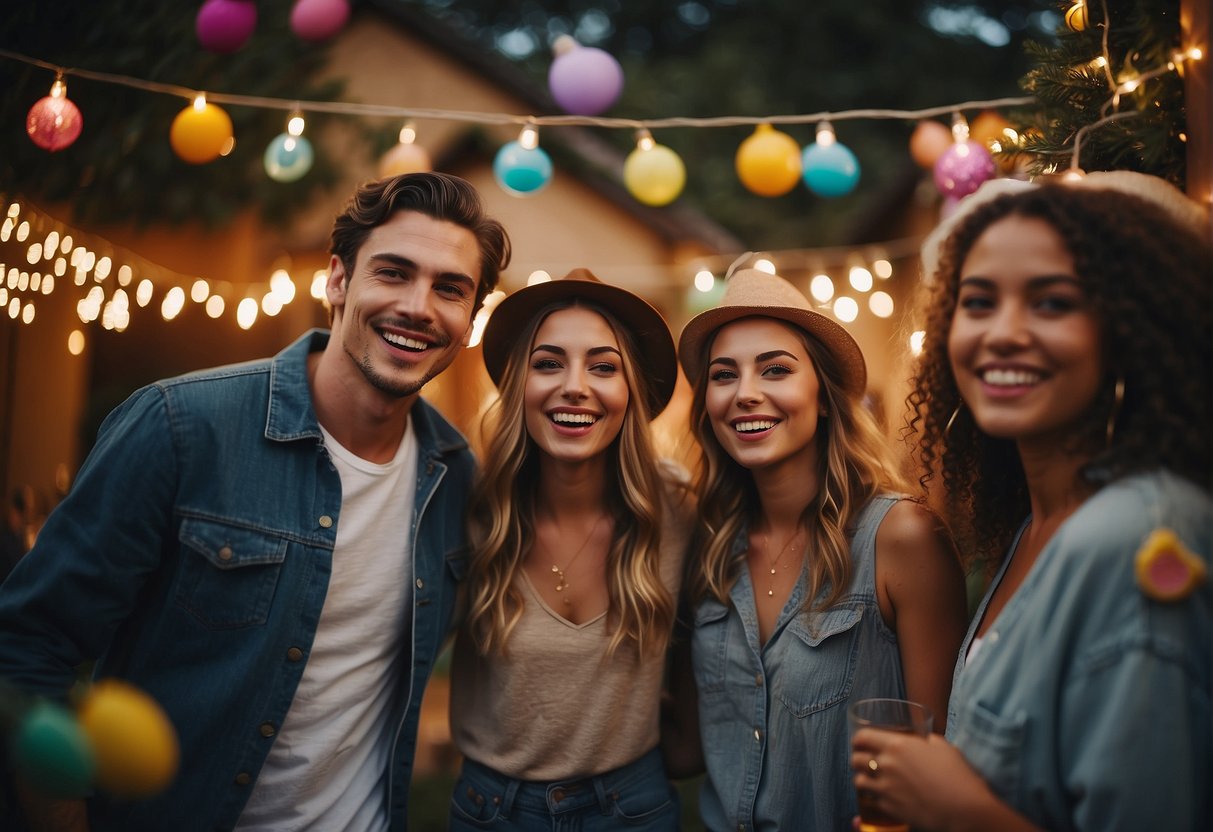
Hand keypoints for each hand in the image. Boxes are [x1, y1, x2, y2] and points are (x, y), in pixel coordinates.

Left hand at [850, 727, 994, 831]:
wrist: (965, 810)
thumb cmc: (958, 776)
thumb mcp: (943, 747)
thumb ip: (926, 740)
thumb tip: (922, 740)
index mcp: (898, 745)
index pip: (863, 737)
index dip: (858, 740)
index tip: (859, 743)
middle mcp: (887, 764)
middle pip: (855, 759)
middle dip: (857, 759)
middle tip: (864, 762)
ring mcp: (885, 788)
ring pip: (858, 781)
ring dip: (862, 779)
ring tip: (870, 781)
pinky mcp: (889, 808)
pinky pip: (871, 801)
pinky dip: (872, 798)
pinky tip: (881, 797)